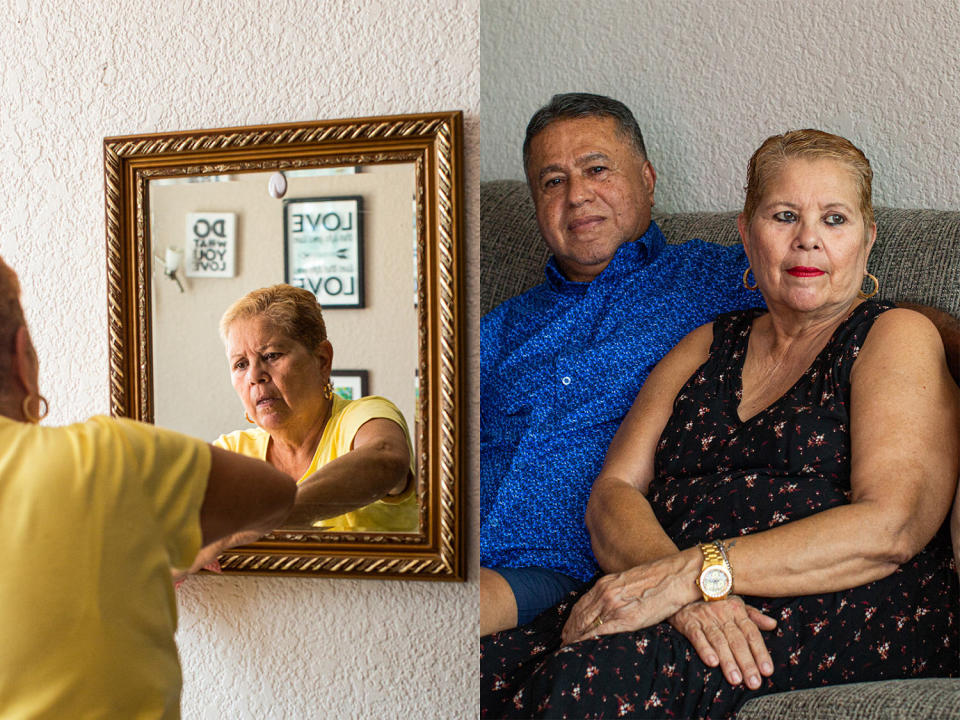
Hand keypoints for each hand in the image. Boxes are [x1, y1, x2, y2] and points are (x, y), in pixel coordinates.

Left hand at [561, 549, 700, 644]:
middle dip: (570, 632)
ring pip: (585, 625)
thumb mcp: (629, 582)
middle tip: (564, 643)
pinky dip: (587, 642)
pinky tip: (583, 649)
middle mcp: (605, 594)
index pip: (580, 605)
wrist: (675, 576)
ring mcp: (614, 606)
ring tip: (570, 648)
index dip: (572, 620)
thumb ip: (616, 593)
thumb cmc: (657, 581)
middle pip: (579, 617)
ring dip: (575, 638)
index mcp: (605, 584)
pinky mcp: (626, 619)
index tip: (567, 630)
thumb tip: (609, 607)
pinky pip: (600, 633)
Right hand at [669, 597, 775, 688]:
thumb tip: (773, 625)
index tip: (767, 671)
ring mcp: (704, 618)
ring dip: (728, 661)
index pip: (751, 633)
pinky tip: (712, 663)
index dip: (760, 652)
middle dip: (746, 663)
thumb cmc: (713, 600)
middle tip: (754, 683)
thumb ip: (754, 616)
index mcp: (736, 610)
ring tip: (735, 679)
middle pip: (737, 640)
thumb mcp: (734, 603)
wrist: (683, 590)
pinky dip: (705, 649)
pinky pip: (697, 636)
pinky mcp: (688, 623)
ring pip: (719, 641)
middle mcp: (722, 613)